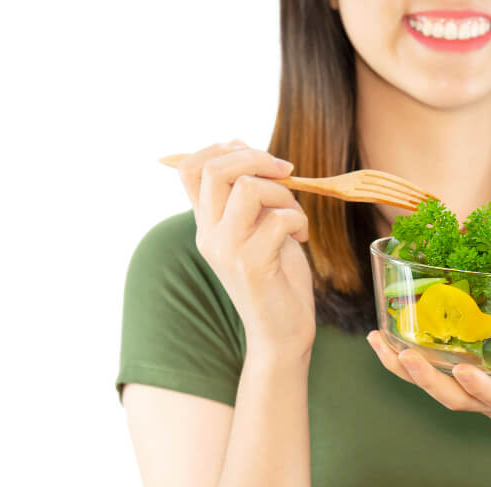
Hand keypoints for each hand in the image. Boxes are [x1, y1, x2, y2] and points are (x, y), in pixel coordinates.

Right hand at [177, 141, 314, 359]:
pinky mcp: (252, 265)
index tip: (255, 155)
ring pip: (248, 188)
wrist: (281, 334)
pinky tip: (301, 236)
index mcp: (206, 223)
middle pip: (215, 169)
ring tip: (294, 216)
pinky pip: (278, 218)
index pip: (189, 168)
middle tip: (286, 173)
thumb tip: (245, 147)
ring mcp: (227, 250)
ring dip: (283, 193)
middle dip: (257, 158)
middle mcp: (208, 234)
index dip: (222, 148)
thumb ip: (248, 195)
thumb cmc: (277, 278)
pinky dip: (298, 219)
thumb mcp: (258, 228)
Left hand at [367, 273, 490, 465]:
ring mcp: (478, 403)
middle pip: (454, 400)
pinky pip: (431, 385)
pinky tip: (382, 344)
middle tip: (403, 355)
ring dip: (403, 371)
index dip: (483, 388)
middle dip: (426, 380)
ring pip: (434, 392)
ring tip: (377, 341)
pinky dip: (404, 368)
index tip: (466, 372)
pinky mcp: (467, 397)